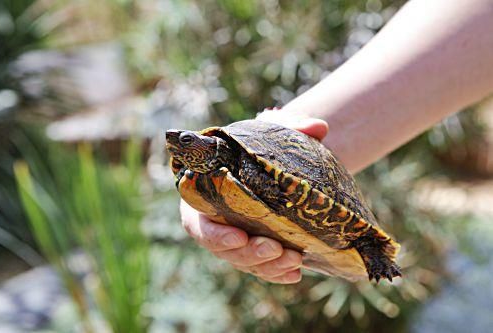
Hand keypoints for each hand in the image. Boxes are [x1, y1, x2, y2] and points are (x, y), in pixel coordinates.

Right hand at [180, 109, 327, 282]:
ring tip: (294, 261)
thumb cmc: (263, 146)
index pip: (199, 224)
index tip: (239, 236)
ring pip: (245, 262)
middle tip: (275, 248)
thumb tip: (319, 127)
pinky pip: (263, 268)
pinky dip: (278, 273)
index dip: (215, 235)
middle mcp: (216, 223)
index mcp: (206, 197)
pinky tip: (296, 273)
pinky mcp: (255, 249)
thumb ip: (291, 126)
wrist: (278, 162)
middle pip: (224, 250)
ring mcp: (236, 239)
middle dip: (249, 254)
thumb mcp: (272, 132)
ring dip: (268, 266)